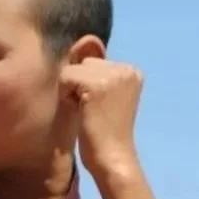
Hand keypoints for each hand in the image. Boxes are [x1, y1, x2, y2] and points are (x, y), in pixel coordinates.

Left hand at [60, 59, 143, 183]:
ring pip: (72, 70)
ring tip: (88, 111)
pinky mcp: (98, 84)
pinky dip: (67, 96)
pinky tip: (82, 112)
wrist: (112, 156)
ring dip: (71, 92)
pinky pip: (66, 78)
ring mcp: (114, 75)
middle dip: (78, 87)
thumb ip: (96, 74)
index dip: (86, 87)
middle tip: (92, 111)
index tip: (100, 108)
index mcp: (132, 71)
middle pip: (82, 64)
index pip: (92, 64)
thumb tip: (85, 42)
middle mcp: (126, 69)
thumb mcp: (103, 97)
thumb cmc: (104, 132)